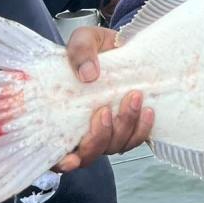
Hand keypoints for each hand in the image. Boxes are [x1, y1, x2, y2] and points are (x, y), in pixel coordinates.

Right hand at [57, 26, 153, 171]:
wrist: (121, 44)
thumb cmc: (95, 47)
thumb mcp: (84, 39)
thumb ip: (80, 52)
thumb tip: (88, 74)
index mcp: (62, 116)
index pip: (56, 153)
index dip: (61, 163)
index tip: (70, 159)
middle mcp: (84, 130)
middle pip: (89, 153)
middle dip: (99, 136)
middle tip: (107, 109)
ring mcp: (108, 131)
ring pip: (115, 146)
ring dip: (125, 126)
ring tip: (133, 97)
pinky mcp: (130, 126)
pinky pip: (136, 139)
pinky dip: (142, 129)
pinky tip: (148, 110)